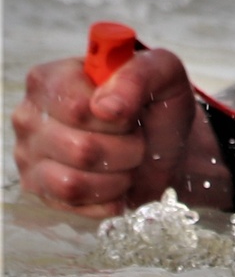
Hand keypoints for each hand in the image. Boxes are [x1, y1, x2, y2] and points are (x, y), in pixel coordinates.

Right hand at [11, 49, 229, 219]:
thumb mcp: (161, 73)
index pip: (77, 109)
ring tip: (128, 161)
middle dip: (125, 150)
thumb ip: (137, 76)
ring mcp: (29, 156)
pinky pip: (73, 204)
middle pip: (80, 150)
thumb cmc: (155, 102)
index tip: (133, 115)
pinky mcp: (39, 189)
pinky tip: (117, 180)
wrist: (163, 142)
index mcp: (50, 79)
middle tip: (137, 139)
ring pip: (72, 183)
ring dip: (117, 177)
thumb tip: (105, 106)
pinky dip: (108, 197)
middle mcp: (30, 116)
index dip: (117, 119)